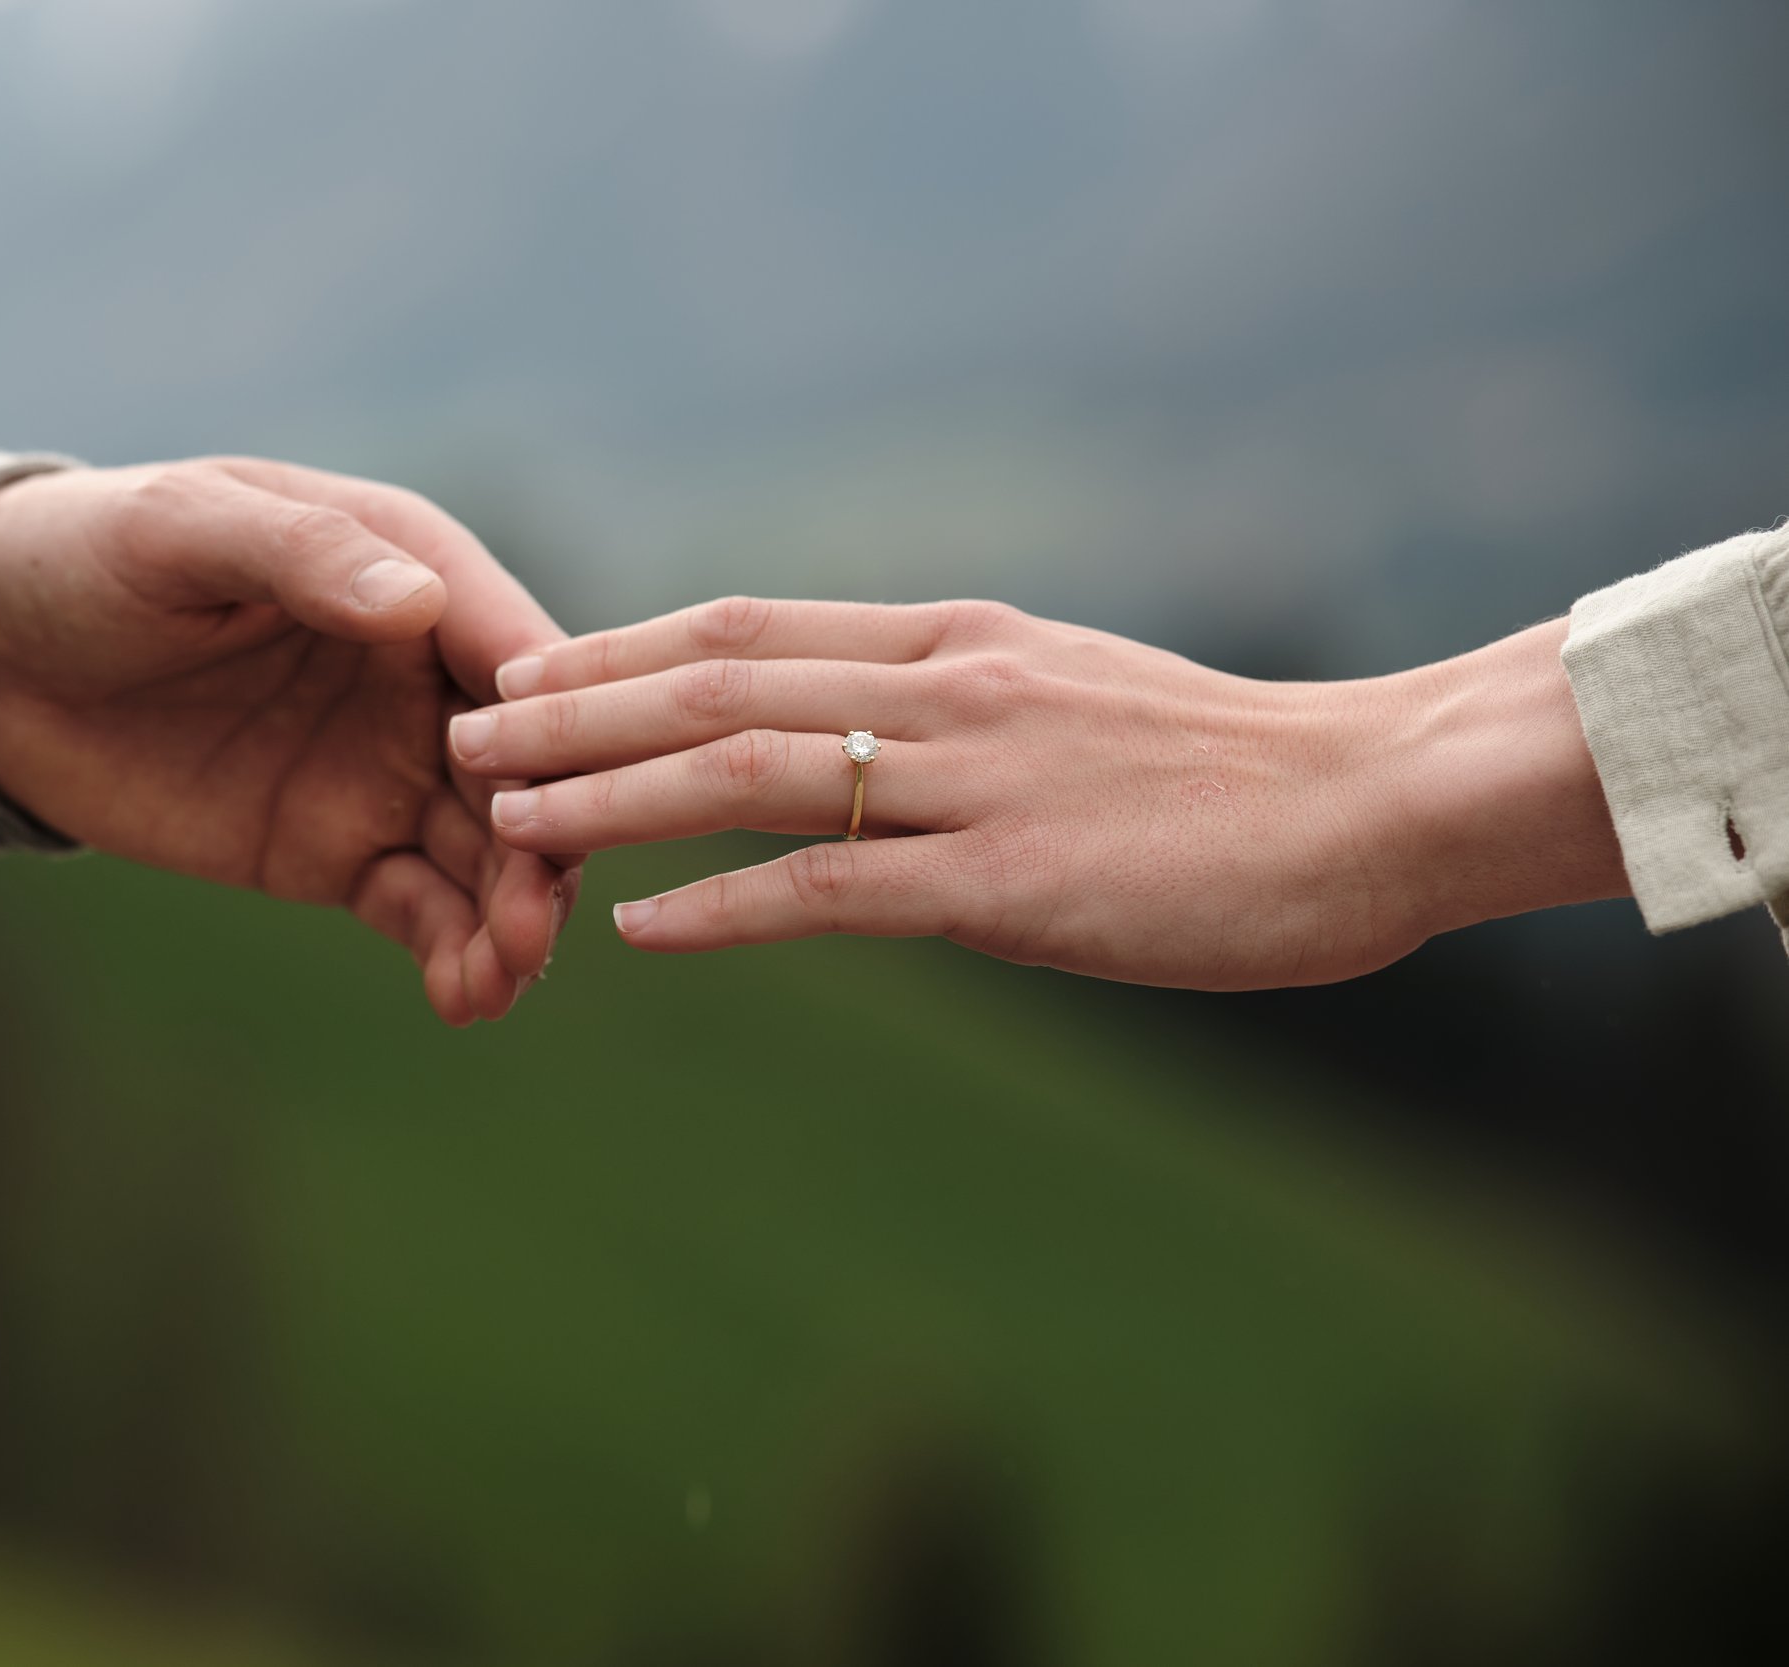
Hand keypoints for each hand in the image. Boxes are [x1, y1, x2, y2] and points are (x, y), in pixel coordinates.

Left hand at [0, 457, 573, 1023]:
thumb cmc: (89, 551)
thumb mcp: (184, 529)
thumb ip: (301, 558)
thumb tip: (416, 601)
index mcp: (410, 571)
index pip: (513, 651)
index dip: (552, 724)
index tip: (566, 794)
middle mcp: (422, 677)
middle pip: (520, 770)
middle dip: (541, 849)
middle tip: (533, 927)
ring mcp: (388, 770)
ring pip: (486, 855)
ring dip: (510, 919)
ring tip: (499, 980)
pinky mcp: (339, 849)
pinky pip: (421, 908)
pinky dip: (451, 952)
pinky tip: (464, 999)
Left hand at [447, 597, 1626, 989]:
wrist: (1373, 800)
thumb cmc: (1230, 769)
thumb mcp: (1071, 702)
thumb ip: (956, 713)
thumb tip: (860, 744)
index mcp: (955, 641)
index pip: (747, 623)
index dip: (620, 646)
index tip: (526, 666)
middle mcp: (944, 688)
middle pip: (715, 677)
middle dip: (574, 702)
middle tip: (462, 722)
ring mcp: (973, 778)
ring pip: (746, 768)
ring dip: (611, 791)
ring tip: (504, 810)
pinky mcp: (1009, 880)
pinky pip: (830, 888)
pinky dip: (720, 905)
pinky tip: (634, 928)